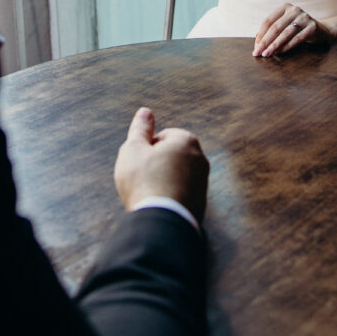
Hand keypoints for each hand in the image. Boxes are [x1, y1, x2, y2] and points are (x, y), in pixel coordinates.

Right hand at [114, 107, 208, 222]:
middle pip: (170, 156)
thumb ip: (140, 129)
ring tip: (149, 195)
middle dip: (156, 165)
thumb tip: (145, 111)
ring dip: (162, 182)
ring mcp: (203, 183)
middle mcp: (200, 159)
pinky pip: (180, 195)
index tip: (139, 163)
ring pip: (175, 176)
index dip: (146, 149)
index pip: (162, 137)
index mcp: (187, 141)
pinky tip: (158, 207)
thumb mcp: (133, 149)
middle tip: (142, 180)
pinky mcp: (200, 205)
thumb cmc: (144, 181)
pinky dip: (169, 198)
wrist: (161, 223)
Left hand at [252, 3, 336, 56]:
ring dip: (274, 45)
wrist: (322, 30)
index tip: (256, 46)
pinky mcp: (312, 26)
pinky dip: (286, 46)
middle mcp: (294, 10)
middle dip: (265, 41)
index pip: (268, 21)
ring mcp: (304, 17)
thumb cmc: (299, 29)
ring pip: (285, 33)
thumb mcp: (285, 25)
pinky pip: (297, 39)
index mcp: (285, 7)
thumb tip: (257, 40)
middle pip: (275, 27)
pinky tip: (279, 53)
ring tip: (267, 54)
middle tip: (257, 52)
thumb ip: (273, 30)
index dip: (261, 34)